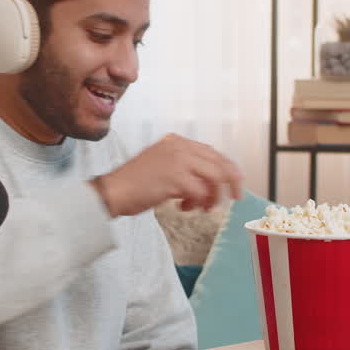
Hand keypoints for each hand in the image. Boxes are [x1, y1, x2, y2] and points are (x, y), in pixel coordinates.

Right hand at [93, 134, 242, 216]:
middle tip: (235, 197)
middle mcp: (179, 146)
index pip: (211, 152)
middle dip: (231, 182)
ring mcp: (178, 161)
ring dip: (213, 196)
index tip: (235, 182)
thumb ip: (185, 167)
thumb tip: (210, 181)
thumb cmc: (134, 183)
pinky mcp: (175, 178)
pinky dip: (197, 203)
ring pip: (214, 177)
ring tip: (202, 207)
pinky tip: (183, 208)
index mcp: (176, 141)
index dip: (227, 168)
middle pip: (219, 162)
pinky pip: (200, 192)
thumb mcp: (162, 165)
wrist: (114, 190)